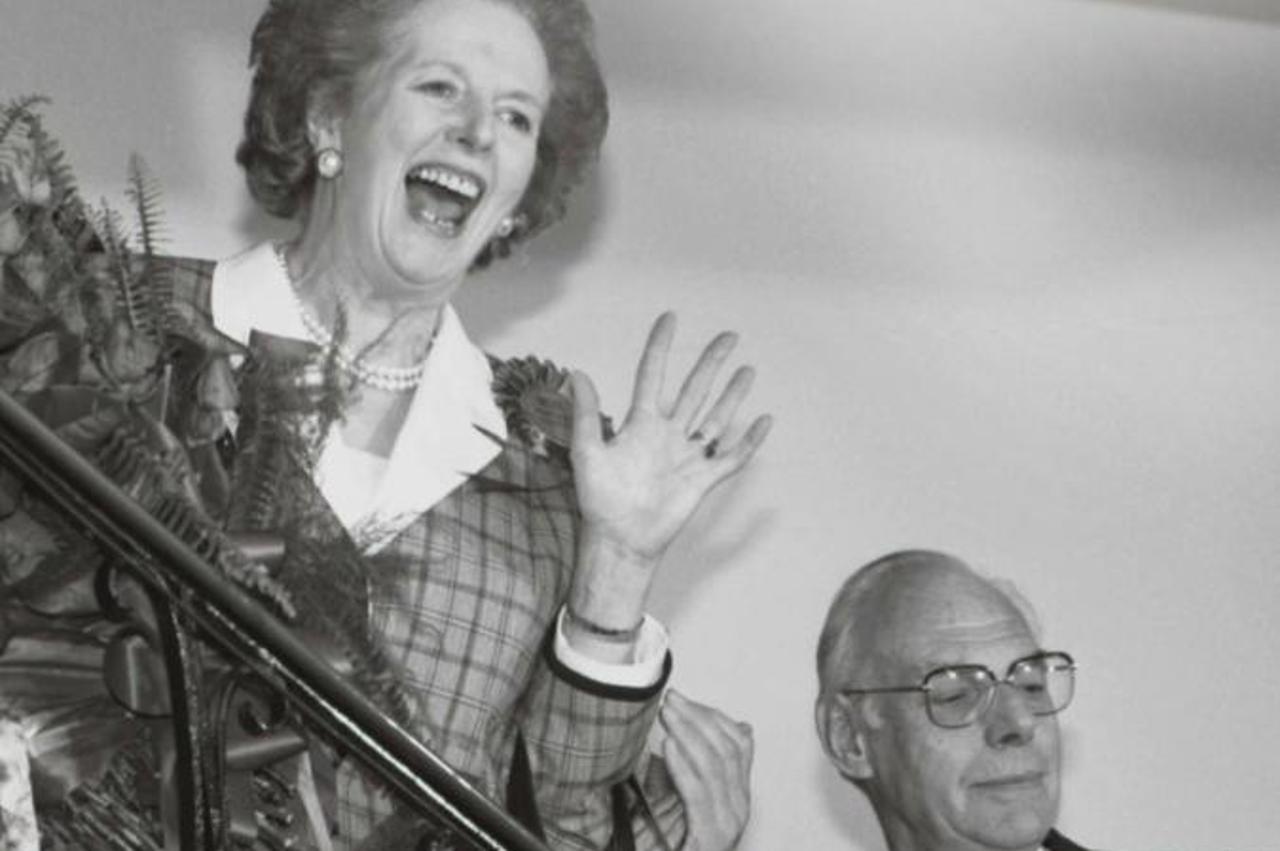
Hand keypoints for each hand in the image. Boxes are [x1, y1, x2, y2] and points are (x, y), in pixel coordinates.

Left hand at [568, 313, 771, 628]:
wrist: (620, 539)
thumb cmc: (600, 500)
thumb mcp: (587, 452)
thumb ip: (585, 414)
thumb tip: (577, 375)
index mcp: (641, 424)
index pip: (652, 374)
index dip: (661, 346)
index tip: (670, 318)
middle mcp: (667, 435)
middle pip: (694, 389)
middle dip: (711, 362)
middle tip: (729, 336)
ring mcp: (687, 456)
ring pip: (716, 417)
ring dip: (732, 394)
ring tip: (747, 369)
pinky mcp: (702, 480)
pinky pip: (732, 457)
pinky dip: (749, 440)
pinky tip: (765, 421)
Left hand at [660, 691, 753, 850]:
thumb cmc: (674, 845)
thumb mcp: (684, 800)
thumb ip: (692, 770)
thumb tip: (693, 734)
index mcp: (738, 795)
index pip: (738, 743)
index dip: (712, 716)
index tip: (684, 699)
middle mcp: (740, 807)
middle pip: (726, 749)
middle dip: (698, 718)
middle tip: (671, 700)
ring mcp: (729, 823)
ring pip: (715, 764)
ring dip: (688, 733)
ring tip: (666, 715)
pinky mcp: (711, 836)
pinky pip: (699, 793)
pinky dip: (684, 765)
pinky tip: (668, 746)